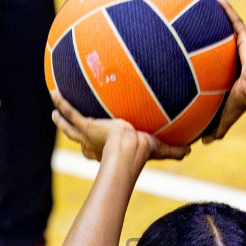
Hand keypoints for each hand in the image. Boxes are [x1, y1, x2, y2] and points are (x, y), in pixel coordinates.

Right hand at [51, 91, 188, 164]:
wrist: (129, 151)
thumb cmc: (142, 153)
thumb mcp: (158, 148)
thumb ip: (173, 149)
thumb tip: (191, 150)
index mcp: (108, 150)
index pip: (98, 150)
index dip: (94, 150)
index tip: (92, 148)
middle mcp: (95, 144)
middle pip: (80, 139)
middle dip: (73, 133)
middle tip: (66, 126)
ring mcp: (88, 135)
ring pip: (69, 127)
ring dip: (61, 120)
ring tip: (53, 111)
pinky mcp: (87, 126)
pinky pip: (71, 112)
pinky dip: (62, 103)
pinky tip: (54, 92)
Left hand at [203, 0, 245, 142]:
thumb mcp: (228, 114)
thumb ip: (218, 126)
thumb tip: (202, 143)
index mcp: (233, 73)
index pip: (219, 62)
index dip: (210, 55)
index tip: (197, 47)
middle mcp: (237, 58)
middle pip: (221, 41)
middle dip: (212, 29)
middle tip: (198, 16)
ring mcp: (243, 48)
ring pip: (227, 27)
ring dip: (219, 14)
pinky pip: (234, 21)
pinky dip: (226, 9)